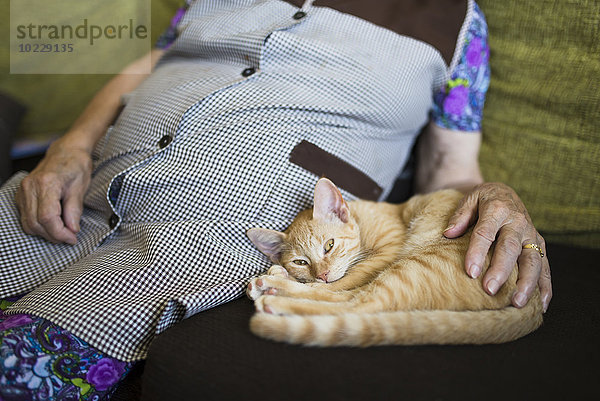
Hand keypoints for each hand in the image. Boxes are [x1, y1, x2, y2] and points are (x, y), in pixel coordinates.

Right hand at [15, 138, 92, 244]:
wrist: (66, 152)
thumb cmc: (76, 166)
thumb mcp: (80, 188)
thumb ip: (74, 210)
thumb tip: (72, 230)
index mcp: (46, 183)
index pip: (47, 217)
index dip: (59, 233)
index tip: (72, 238)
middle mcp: (30, 187)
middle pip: (36, 223)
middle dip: (54, 235)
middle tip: (70, 237)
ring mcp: (23, 191)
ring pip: (28, 223)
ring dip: (46, 233)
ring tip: (63, 232)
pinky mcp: (21, 195)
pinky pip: (26, 218)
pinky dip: (39, 226)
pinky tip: (53, 225)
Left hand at [443, 182, 551, 311]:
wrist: (504, 192)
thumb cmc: (482, 199)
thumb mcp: (469, 199)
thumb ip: (459, 216)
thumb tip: (448, 233)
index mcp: (497, 209)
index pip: (485, 233)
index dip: (477, 252)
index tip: (470, 272)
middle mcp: (517, 222)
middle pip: (510, 248)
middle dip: (501, 270)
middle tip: (489, 289)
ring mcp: (531, 234)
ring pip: (533, 259)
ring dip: (527, 282)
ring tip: (517, 303)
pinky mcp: (539, 244)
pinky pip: (545, 265)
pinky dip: (545, 286)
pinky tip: (540, 304)